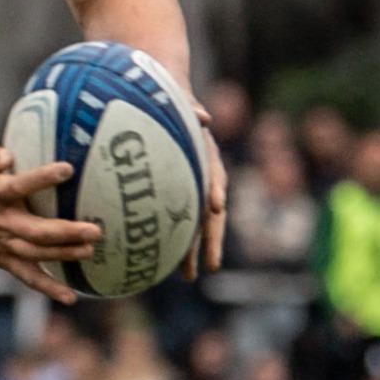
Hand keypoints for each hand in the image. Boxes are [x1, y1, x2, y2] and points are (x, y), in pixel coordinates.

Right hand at [0, 141, 100, 304]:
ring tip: (89, 251)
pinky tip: (70, 297)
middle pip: (36, 231)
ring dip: (63, 254)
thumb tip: (8, 156)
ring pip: (36, 254)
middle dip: (67, 231)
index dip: (42, 178)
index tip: (67, 169)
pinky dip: (47, 287)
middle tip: (94, 230)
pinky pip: (26, 275)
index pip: (20, 185)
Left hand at [184, 110, 227, 280]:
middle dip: (211, 240)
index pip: (215, 175)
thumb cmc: (175, 106)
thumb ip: (192, 109)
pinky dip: (173, 240)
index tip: (215, 207)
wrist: (169, 107)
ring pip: (195, 225)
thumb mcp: (182, 103)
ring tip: (188, 276)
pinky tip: (163, 261)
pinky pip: (176, 222)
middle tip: (211, 267)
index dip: (216, 190)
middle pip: (211, 214)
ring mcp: (191, 191)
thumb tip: (204, 116)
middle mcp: (204, 179)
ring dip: (193, 250)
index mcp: (207, 156)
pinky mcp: (177, 198)